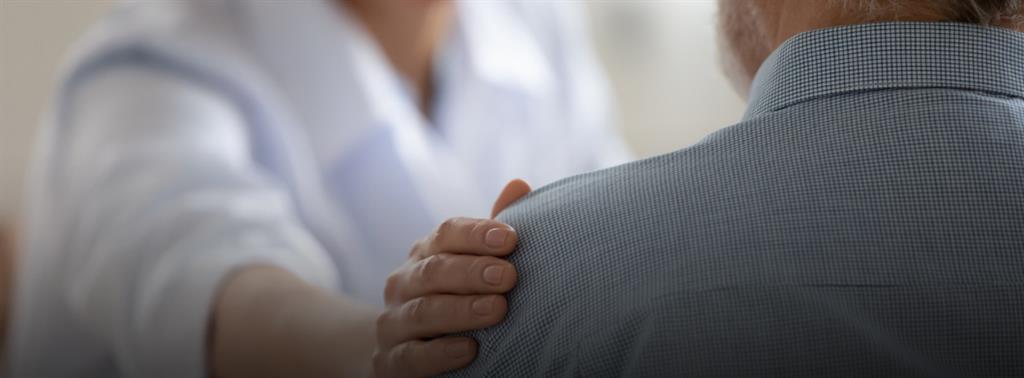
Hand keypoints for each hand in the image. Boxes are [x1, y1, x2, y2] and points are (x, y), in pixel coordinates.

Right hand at [373, 180, 531, 377]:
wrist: (403, 352)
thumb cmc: (452, 299)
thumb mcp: (470, 264)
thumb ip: (493, 232)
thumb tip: (519, 184)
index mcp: (427, 253)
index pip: (447, 233)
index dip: (476, 233)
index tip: (510, 239)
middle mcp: (404, 283)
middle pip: (435, 270)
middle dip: (472, 271)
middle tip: (508, 276)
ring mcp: (393, 323)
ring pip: (422, 312)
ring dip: (461, 310)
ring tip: (497, 310)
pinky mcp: (390, 362)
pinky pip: (411, 357)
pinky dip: (439, 353)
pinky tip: (469, 349)